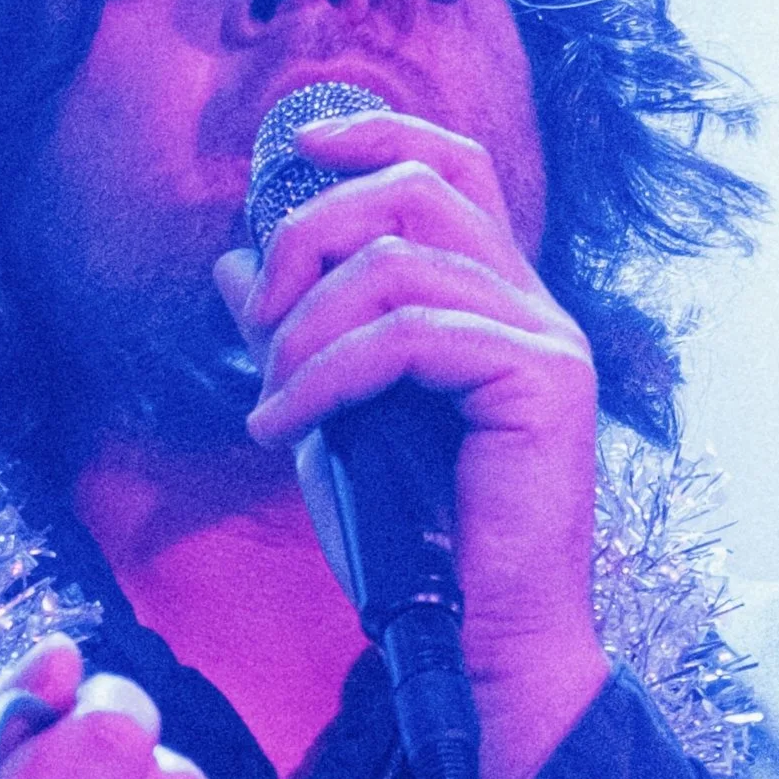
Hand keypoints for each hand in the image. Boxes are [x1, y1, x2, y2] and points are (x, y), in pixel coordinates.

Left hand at [215, 107, 609, 778]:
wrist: (477, 646)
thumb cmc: (412, 547)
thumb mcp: (333, 419)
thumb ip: (296, 339)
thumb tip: (232, 262)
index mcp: (496, 300)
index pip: (454, 166)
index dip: (377, 131)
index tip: (297, 145)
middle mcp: (534, 304)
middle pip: (419, 188)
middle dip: (313, 231)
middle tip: (259, 319)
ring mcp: (546, 338)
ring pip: (403, 263)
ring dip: (307, 325)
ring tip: (270, 399)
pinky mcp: (543, 380)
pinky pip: (410, 335)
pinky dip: (328, 374)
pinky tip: (286, 427)